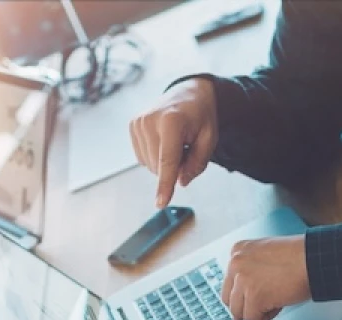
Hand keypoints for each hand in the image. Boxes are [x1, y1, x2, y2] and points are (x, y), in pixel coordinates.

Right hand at [130, 77, 218, 207]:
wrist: (188, 93)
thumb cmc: (201, 118)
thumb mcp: (209, 139)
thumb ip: (197, 163)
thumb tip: (180, 181)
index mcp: (171, 122)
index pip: (168, 161)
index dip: (166, 184)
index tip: (161, 204)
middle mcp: (150, 121)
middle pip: (159, 167)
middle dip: (174, 167)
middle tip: (186, 148)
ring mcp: (138, 123)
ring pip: (150, 165)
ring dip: (165, 162)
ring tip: (175, 141)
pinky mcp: (132, 126)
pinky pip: (143, 158)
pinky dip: (156, 156)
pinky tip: (163, 141)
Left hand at [221, 235, 309, 319]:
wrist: (313, 259)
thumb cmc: (298, 256)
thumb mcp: (266, 253)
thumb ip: (251, 268)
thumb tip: (245, 289)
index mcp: (238, 251)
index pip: (229, 281)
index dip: (242, 292)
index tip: (250, 297)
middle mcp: (236, 263)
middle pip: (228, 298)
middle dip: (244, 305)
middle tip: (259, 307)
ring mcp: (242, 281)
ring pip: (238, 311)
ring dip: (255, 312)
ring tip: (273, 303)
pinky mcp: (253, 297)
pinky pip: (253, 318)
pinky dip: (266, 317)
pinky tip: (278, 305)